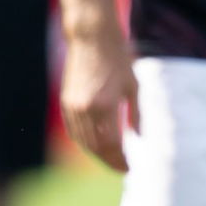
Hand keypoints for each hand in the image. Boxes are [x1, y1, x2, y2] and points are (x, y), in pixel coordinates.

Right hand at [61, 29, 139, 171]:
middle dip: (109, 161)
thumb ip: (136, 115)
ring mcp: (73, 106)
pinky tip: (95, 144)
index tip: (129, 168)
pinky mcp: (66, 101)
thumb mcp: (133, 86)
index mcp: (105, 106)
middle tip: (121, 168)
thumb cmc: (117, 58)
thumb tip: (139, 138)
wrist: (91, 37)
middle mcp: (85, 109)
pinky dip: (84, 141)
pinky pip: (74, 130)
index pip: (112, 145)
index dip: (120, 161)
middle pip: (96, 147)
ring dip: (97, 154)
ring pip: (83, 141)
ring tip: (110, 159)